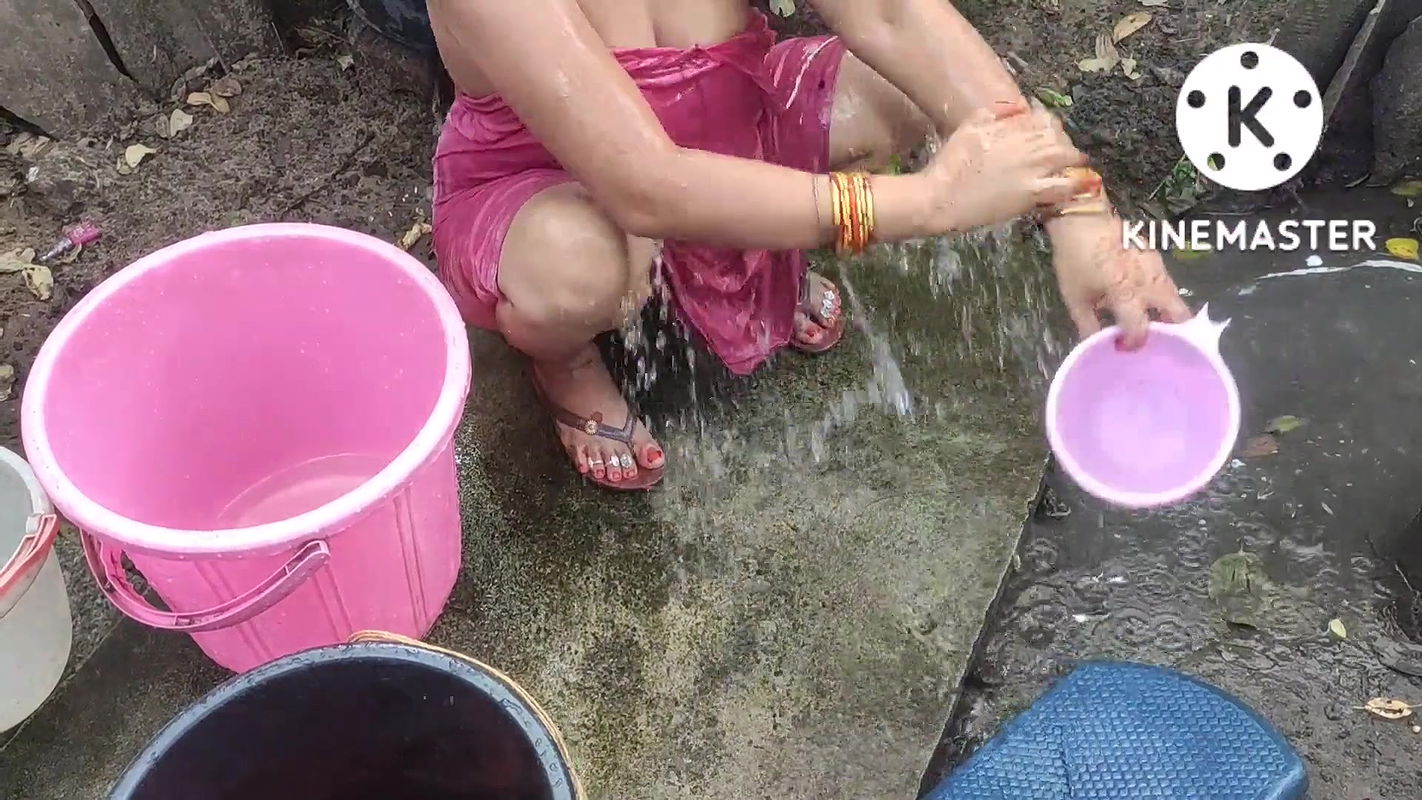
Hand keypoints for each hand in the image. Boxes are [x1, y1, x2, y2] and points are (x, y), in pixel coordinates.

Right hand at [922, 99, 1093, 232]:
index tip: (1048, 133)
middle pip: (1059, 137)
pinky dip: (1076, 185)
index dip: (1050, 125)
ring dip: (1074, 161)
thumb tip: (1018, 106)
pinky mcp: (1032, 193)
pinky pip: (1064, 186)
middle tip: (1063, 153)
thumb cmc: (949, 164)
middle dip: (1063, 143)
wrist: (941, 198)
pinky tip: (1083, 186)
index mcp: (1011, 126)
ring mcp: (1031, 168)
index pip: (1043, 118)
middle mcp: (1026, 143)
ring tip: (1076, 167)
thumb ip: (993, 113)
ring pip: (1067, 157)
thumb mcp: (967, 129)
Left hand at [1047, 211, 1190, 347]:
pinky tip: (1145, 299)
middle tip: (1155, 339)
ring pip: (1175, 297)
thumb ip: (1088, 324)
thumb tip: (1096, 344)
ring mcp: (1157, 267)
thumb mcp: (1075, 297)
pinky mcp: (1156, 256)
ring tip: (1150, 322)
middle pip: (1178, 313)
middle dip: (1173, 331)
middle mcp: (1150, 283)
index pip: (1141, 330)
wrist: (1083, 218)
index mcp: (1128, 295)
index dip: (1134, 343)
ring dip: (1168, 313)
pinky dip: (1162, 295)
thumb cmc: (1076, 259)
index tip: (1124, 347)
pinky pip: (1167, 281)